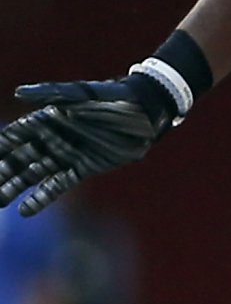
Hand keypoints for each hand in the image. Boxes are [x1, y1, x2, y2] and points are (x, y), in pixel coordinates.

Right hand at [0, 73, 175, 215]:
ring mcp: (67, 154)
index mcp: (47, 119)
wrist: (144, 112)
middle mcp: (52, 138)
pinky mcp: (83, 168)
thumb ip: (49, 93)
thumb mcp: (79, 93)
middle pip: (20, 158)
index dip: (0, 148)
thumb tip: (17, 93)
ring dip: (15, 187)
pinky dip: (41, 197)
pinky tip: (24, 210)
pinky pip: (58, 185)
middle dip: (3, 171)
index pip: (15, 136)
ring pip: (34, 174)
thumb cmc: (111, 97)